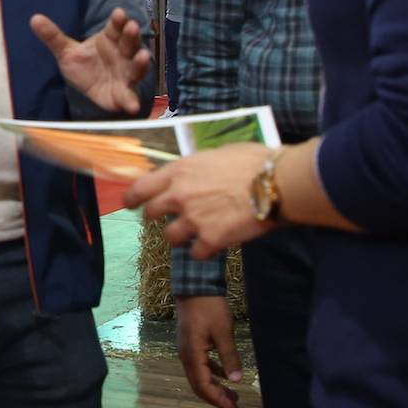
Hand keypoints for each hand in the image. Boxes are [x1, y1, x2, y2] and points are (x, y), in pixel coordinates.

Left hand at [30, 11, 151, 114]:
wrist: (87, 87)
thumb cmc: (84, 64)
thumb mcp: (66, 51)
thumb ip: (53, 37)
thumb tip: (34, 18)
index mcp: (110, 39)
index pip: (116, 27)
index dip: (118, 20)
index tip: (119, 13)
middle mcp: (122, 54)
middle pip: (129, 43)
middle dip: (131, 36)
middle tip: (132, 27)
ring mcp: (125, 73)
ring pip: (136, 66)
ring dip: (140, 62)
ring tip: (143, 57)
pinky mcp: (123, 93)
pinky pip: (130, 96)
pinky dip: (132, 101)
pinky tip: (133, 106)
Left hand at [126, 143, 274, 256]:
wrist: (277, 183)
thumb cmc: (255, 162)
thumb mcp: (218, 154)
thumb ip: (198, 167)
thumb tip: (194, 172)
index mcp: (180, 171)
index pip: (140, 187)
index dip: (131, 198)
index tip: (130, 204)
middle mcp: (180, 195)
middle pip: (151, 215)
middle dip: (156, 218)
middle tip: (168, 219)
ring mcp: (194, 220)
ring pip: (170, 237)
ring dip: (181, 237)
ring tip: (195, 233)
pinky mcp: (211, 240)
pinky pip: (196, 254)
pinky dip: (204, 251)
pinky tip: (215, 245)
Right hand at [175, 295, 243, 407]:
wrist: (195, 287)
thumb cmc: (209, 308)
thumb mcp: (223, 331)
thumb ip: (230, 356)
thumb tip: (237, 380)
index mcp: (192, 355)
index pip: (203, 385)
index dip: (218, 400)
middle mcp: (186, 356)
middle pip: (198, 385)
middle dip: (216, 398)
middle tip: (235, 407)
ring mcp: (186, 350)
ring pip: (199, 376)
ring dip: (214, 387)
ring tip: (232, 394)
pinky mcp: (190, 344)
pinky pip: (200, 366)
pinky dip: (212, 374)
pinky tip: (224, 375)